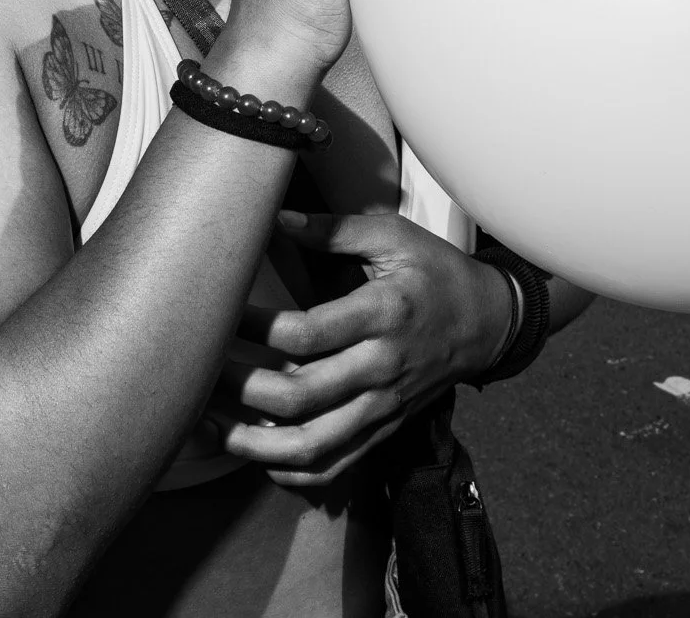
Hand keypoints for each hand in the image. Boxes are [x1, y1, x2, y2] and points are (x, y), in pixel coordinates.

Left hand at [210, 209, 512, 488]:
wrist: (488, 322)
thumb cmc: (435, 273)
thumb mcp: (392, 237)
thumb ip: (331, 230)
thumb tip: (273, 218)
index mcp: (383, 313)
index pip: (307, 332)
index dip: (256, 328)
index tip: (224, 315)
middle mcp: (382, 367)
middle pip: (301, 396)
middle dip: (240, 388)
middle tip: (201, 370)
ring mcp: (383, 406)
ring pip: (312, 445)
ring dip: (253, 443)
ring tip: (209, 425)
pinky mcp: (383, 429)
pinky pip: (334, 466)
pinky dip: (291, 472)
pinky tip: (256, 455)